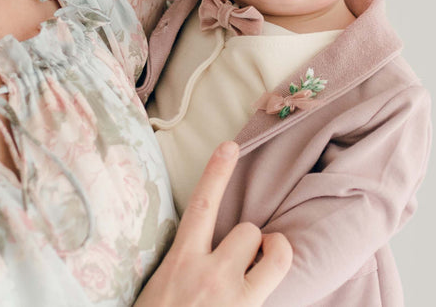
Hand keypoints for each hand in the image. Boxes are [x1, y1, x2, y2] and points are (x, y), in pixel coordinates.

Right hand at [134, 141, 291, 306]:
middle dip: (252, 239)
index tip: (231, 145)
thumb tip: (203, 249)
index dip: (217, 172)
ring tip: (262, 267)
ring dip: (270, 257)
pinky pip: (275, 288)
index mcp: (181, 263)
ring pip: (272, 254)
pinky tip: (251, 299)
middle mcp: (208, 276)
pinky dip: (269, 287)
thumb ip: (184, 264)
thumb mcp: (161, 289)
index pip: (202, 206)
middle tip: (245, 256)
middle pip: (248, 230)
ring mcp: (233, 298)